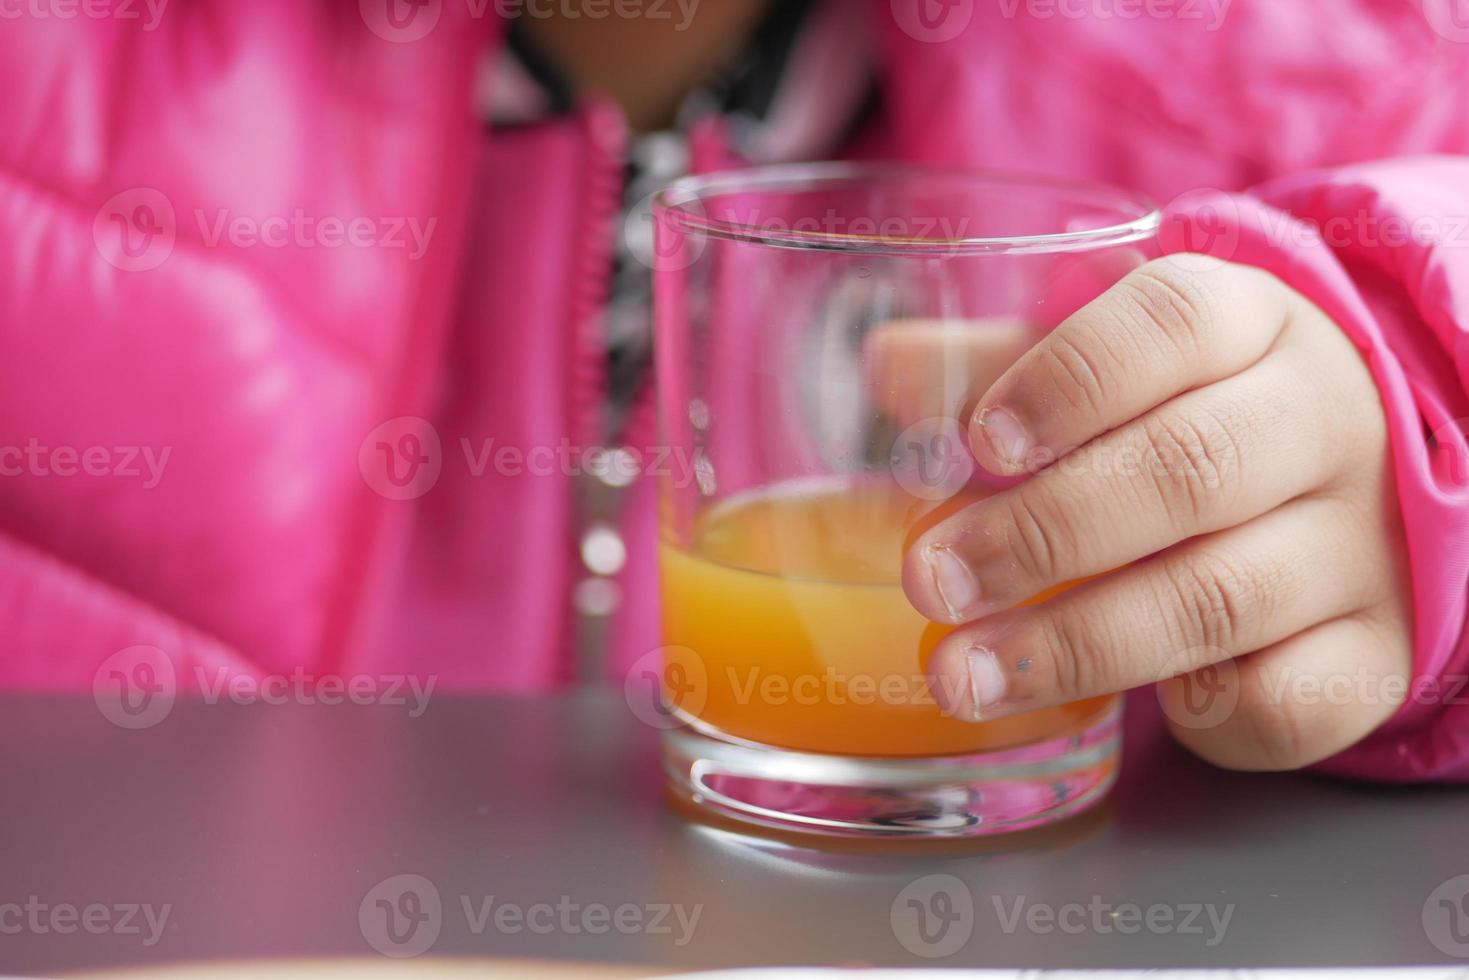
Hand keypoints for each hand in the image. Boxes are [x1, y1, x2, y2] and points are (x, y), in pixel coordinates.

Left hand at [902, 257, 1412, 770]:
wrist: (1364, 483)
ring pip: (1221, 596)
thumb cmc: (1196, 411)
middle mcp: (1321, 424)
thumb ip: (1002, 363)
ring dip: (1076, 643)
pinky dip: (1202, 713)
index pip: (1172, 323)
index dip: (1070, 380)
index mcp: (1249, 324)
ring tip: (963, 672)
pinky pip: (1289, 699)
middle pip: (1190, 468)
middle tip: (933, 580)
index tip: (983, 440)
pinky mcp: (1376, 649)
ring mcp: (1358, 544)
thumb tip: (892, 367)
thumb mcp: (1110, 363)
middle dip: (1044, 532)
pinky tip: (1129, 703)